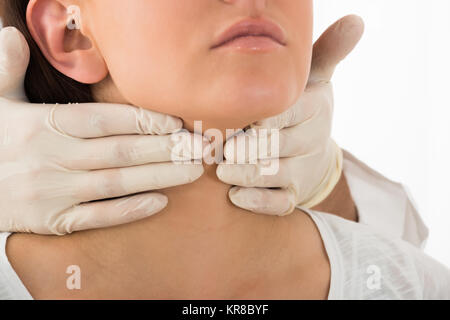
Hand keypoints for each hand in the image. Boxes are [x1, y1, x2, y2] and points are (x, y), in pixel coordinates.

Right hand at [0, 27, 204, 234]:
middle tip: (200, 147)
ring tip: (192, 171)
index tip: (176, 122)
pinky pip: (96, 217)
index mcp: (40, 124)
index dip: (142, 121)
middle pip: (118, 152)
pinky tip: (160, 202)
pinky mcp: (53, 221)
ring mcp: (53, 193)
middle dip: (164, 149)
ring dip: (158, 177)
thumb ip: (6, 68)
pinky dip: (129, 211)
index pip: (102, 120)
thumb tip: (15, 34)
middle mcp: (50, 158)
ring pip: (115, 184)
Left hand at [217, 15, 364, 215]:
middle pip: (276, 145)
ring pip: (273, 176)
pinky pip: (278, 205)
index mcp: (313, 108)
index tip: (237, 117)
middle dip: (247, 148)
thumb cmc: (303, 108)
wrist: (312, 150)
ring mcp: (301, 171)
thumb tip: (356, 21)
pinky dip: (257, 202)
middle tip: (221, 147)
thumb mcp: (314, 78)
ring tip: (222, 170)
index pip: (286, 112)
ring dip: (246, 175)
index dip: (262, 118)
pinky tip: (236, 196)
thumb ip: (325, 53)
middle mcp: (309, 141)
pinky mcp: (293, 195)